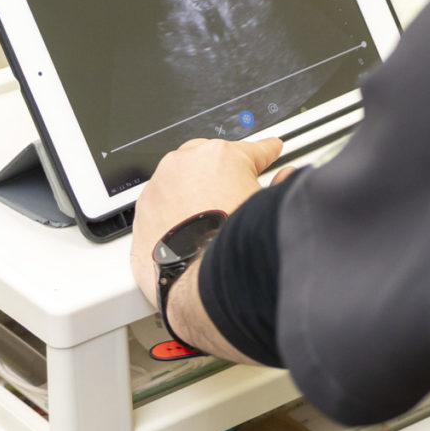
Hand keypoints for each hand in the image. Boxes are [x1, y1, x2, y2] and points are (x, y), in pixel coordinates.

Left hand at [129, 136, 283, 313]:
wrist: (199, 281)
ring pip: (179, 180)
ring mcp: (159, 187)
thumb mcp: (268, 209)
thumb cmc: (233, 245)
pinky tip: (187, 231)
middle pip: (207, 159)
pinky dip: (172, 212)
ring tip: (208, 217)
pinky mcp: (142, 212)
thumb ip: (280, 186)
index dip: (266, 152)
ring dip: (192, 191)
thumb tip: (288, 179)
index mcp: (222, 156)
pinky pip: (160, 204)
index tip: (269, 151)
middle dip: (220, 170)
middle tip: (233, 191)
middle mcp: (185, 165)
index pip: (252, 149)